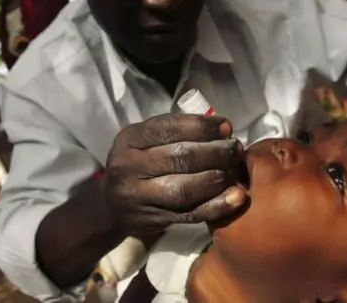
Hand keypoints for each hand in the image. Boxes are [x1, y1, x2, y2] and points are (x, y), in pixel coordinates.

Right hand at [104, 113, 247, 235]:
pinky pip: (190, 214)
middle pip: (180, 157)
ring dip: (217, 178)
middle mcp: (129, 166)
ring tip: (234, 170)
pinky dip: (217, 206)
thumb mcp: (144, 140)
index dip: (202, 127)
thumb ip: (175, 131)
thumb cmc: (138, 164)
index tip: (227, 127)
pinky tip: (236, 197)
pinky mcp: (154, 219)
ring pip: (185, 188)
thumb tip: (222, 128)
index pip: (169, 127)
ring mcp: (139, 196)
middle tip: (235, 149)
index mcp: (129, 139)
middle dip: (216, 152)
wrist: (111, 206)